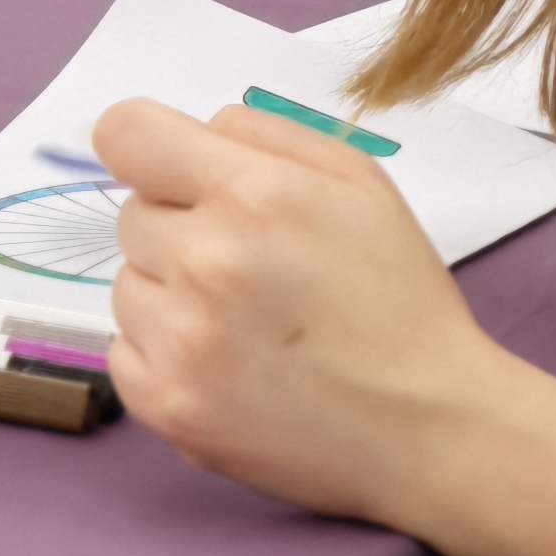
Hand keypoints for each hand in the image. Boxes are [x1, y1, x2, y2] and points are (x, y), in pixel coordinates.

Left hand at [97, 94, 525, 536]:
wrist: (431, 427)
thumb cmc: (399, 301)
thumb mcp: (360, 184)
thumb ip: (267, 135)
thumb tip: (197, 129)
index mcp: (251, 194)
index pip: (125, 134)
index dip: (148, 151)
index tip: (173, 176)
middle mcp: (205, 261)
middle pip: (131, 216)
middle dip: (181, 232)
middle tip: (251, 271)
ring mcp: (181, 341)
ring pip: (126, 286)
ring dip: (169, 297)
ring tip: (246, 326)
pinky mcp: (168, 406)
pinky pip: (124, 354)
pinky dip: (163, 358)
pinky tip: (227, 368)